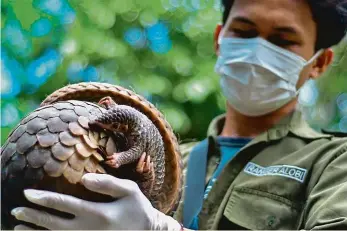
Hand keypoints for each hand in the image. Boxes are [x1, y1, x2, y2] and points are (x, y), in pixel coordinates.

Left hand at [11, 173, 182, 229]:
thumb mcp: (130, 191)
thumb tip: (84, 179)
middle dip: (33, 217)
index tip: (28, 194)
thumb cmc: (138, 209)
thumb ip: (108, 183)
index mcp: (98, 213)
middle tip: (16, 211)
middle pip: (53, 224)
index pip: (64, 204)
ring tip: (17, 228)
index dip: (44, 199)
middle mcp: (88, 229)